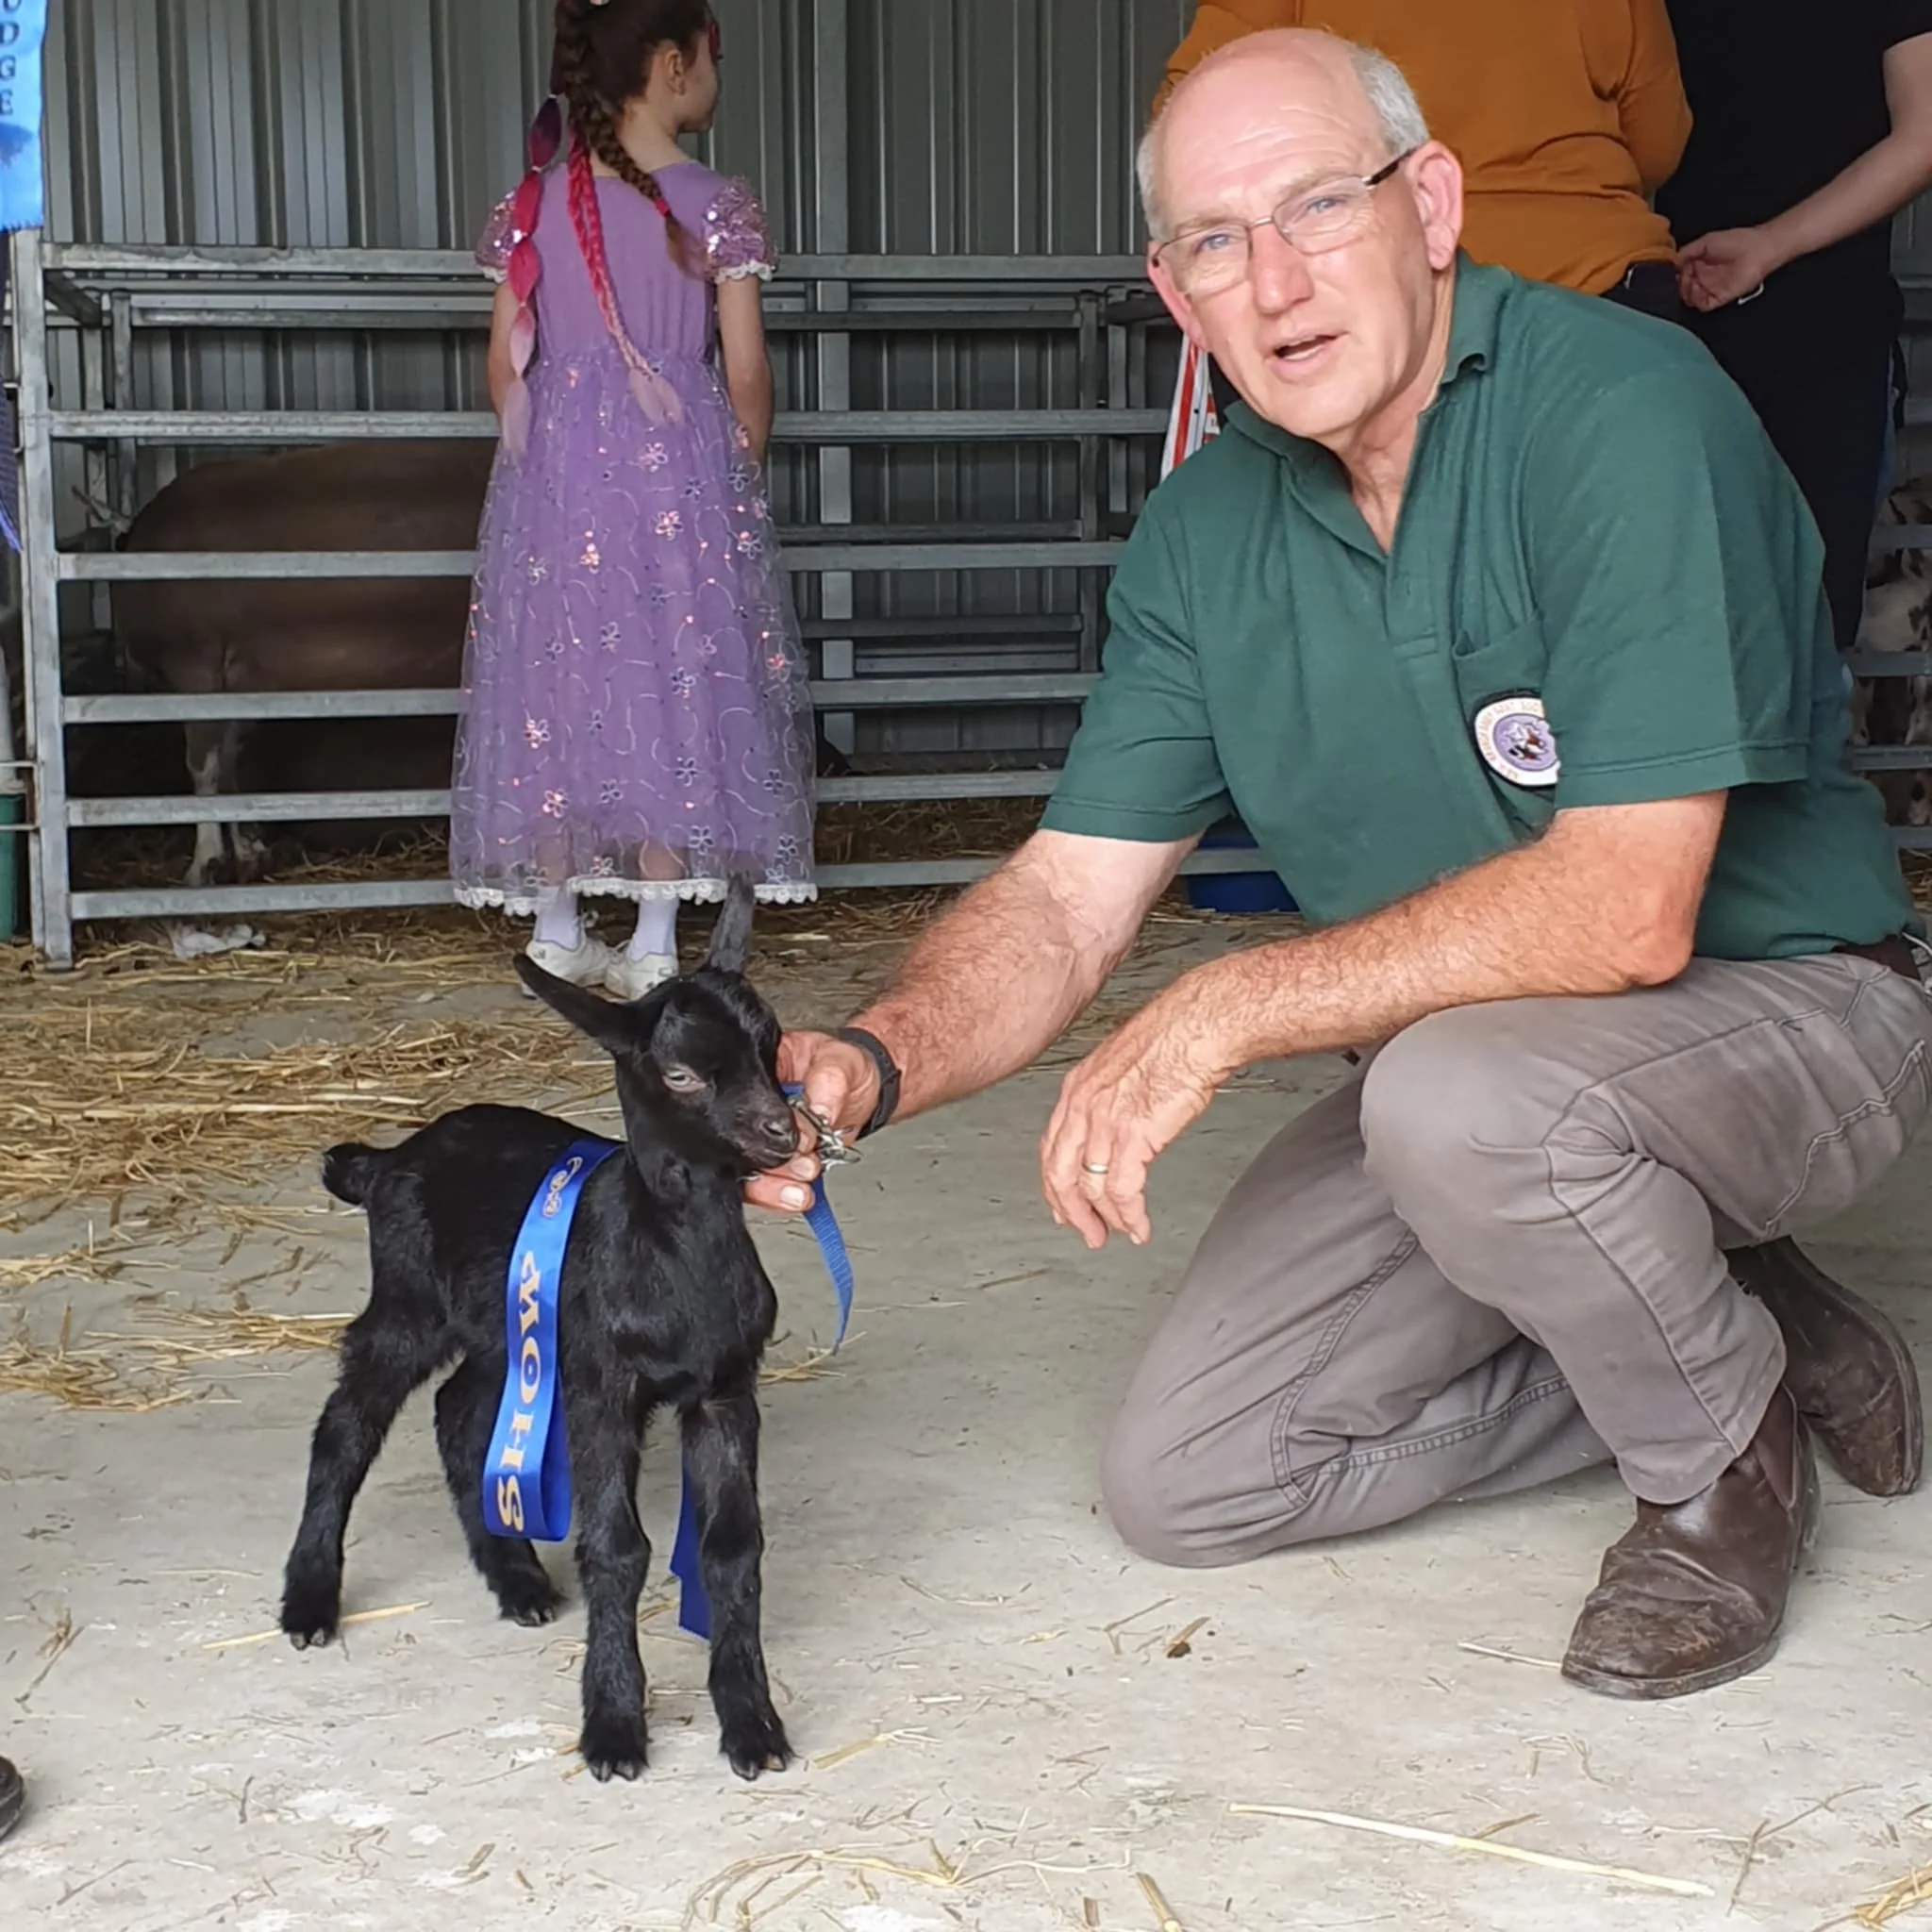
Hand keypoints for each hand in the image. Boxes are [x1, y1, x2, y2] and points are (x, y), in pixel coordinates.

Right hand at [741, 1029, 880, 1217]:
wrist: (863, 1091)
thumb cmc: (844, 1067)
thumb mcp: (840, 1060)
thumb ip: (829, 1081)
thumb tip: (818, 1112)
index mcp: (755, 1074)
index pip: (742, 1103)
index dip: (766, 1127)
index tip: (801, 1140)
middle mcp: (751, 1110)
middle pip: (737, 1146)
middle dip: (772, 1165)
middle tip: (806, 1166)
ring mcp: (760, 1137)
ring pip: (747, 1173)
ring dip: (773, 1188)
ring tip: (801, 1192)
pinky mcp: (775, 1162)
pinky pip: (768, 1185)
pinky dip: (784, 1196)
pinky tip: (800, 1198)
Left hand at [1040, 982, 1233, 1249]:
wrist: (1199, 1026)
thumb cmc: (1174, 1036)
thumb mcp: (1123, 1064)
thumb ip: (1111, 1096)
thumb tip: (1117, 1120)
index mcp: (1077, 1088)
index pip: (1051, 1148)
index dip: (1055, 1184)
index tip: (1063, 1205)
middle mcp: (1083, 1106)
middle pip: (1059, 1174)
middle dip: (1071, 1211)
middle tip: (1086, 1233)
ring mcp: (1104, 1122)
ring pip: (1090, 1188)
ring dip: (1105, 1219)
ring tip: (1120, 1233)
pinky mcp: (1133, 1136)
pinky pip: (1122, 1191)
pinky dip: (1129, 1215)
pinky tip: (1139, 1226)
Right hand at [1676, 228, 1784, 311]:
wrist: (1758, 250)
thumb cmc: (1736, 241)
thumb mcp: (1706, 241)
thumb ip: (1688, 251)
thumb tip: (1672, 262)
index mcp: (1700, 263)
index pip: (1681, 274)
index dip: (1675, 275)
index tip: (1673, 272)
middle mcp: (1704, 277)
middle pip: (1683, 288)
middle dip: (1679, 285)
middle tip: (1682, 278)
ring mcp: (1711, 288)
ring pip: (1690, 298)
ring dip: (1687, 293)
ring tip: (1691, 283)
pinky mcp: (1719, 298)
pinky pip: (1703, 305)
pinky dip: (1697, 301)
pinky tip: (1698, 290)